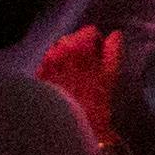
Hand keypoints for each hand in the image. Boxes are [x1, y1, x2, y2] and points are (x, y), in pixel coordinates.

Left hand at [34, 24, 130, 143]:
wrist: (70, 122)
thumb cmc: (95, 98)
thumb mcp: (111, 72)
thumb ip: (113, 49)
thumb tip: (115, 35)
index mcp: (78, 44)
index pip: (91, 31)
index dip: (99, 45)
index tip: (101, 62)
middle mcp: (59, 48)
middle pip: (73, 40)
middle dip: (81, 51)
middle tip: (89, 72)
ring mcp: (46, 61)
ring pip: (60, 51)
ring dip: (68, 59)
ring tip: (75, 79)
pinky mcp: (39, 74)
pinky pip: (50, 64)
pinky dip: (57, 70)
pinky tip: (64, 85)